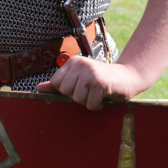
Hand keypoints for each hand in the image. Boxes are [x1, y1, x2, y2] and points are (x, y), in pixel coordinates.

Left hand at [36, 58, 154, 110]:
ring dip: (89, 101)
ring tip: (98, 93)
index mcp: (72, 62)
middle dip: (78, 97)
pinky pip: (90, 104)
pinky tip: (104, 97)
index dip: (68, 91)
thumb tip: (38, 89)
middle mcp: (80, 64)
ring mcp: (89, 73)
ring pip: (77, 99)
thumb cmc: (102, 80)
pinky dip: (97, 105)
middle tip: (91, 91)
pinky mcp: (99, 83)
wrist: (129, 77)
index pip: (56, 84)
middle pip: (66, 92)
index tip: (81, 87)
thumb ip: (59, 84)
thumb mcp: (79, 79)